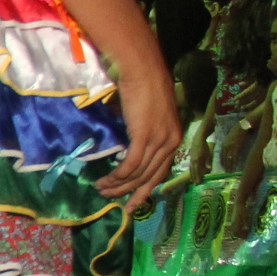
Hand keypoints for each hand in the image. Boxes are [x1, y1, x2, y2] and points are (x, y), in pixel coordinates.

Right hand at [97, 59, 180, 208]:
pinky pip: (130, 165)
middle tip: (113, 201)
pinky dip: (118, 175)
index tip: (133, 203)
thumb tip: (127, 148)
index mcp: (174, 139)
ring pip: (138, 173)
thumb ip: (144, 133)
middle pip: (150, 177)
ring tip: (102, 190)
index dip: (146, 190)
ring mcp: (159, 140)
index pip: (161, 172)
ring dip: (118, 185)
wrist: (143, 71)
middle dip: (130, 193)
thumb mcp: (149, 116)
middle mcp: (170, 143)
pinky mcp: (145, 137)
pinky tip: (107, 179)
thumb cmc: (143, 87)